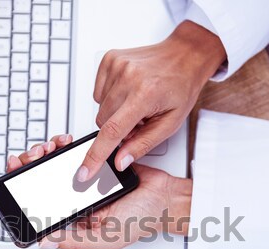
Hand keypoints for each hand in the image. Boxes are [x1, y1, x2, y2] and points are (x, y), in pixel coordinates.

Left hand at [7, 136, 191, 248]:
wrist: (165, 196)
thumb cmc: (141, 220)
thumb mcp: (107, 238)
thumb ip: (76, 241)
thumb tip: (46, 242)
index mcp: (75, 220)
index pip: (41, 207)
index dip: (24, 192)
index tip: (16, 177)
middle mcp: (77, 200)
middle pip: (43, 182)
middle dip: (31, 166)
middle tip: (32, 158)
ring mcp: (86, 181)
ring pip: (56, 165)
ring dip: (45, 154)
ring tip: (47, 149)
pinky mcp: (96, 164)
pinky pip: (75, 154)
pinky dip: (65, 147)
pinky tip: (63, 144)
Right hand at [76, 20, 225, 181]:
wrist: (184, 57)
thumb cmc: (180, 88)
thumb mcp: (169, 124)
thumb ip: (142, 144)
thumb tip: (120, 161)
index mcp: (145, 94)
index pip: (112, 131)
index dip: (96, 156)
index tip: (84, 171)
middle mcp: (128, 77)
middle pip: (103, 122)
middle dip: (117, 129)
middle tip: (138, 121)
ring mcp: (116, 65)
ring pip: (100, 109)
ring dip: (115, 113)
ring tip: (135, 104)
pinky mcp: (109, 60)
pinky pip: (98, 93)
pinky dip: (111, 99)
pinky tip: (127, 93)